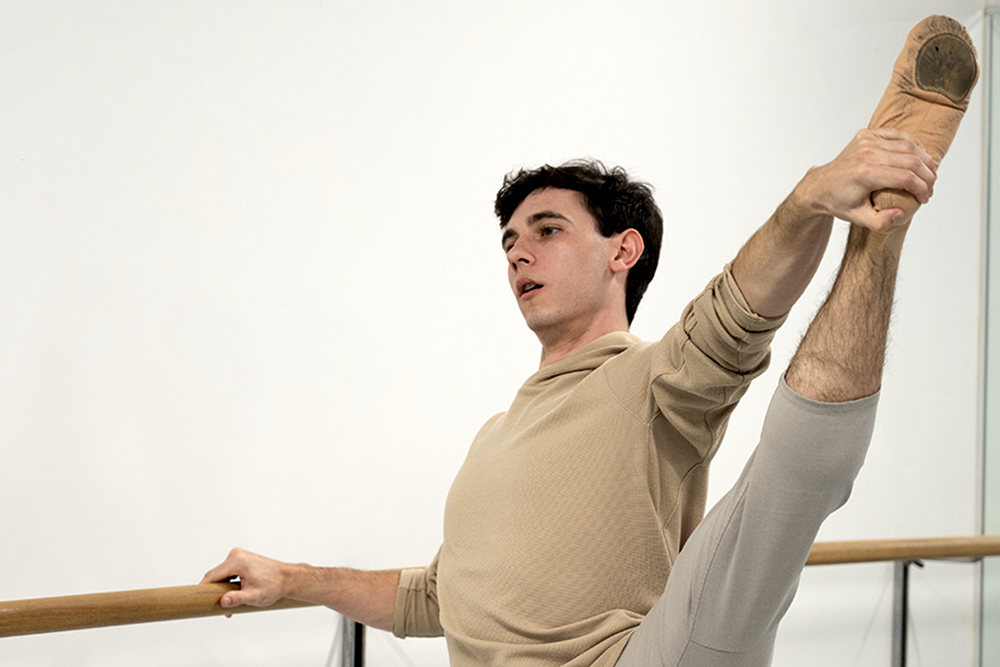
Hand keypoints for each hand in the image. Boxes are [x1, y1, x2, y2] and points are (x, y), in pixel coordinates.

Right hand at [201, 547, 291, 609]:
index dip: (202, 589)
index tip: (196, 600)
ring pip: (221, 574)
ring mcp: (238, 555)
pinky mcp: (241, 558)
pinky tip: (234, 594)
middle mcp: (236, 554)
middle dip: (215, 591)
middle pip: (215, 575)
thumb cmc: (274, 586)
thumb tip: (223, 601)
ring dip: (222, 588)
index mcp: (237, 561)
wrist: (287, 578)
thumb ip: (237, 599)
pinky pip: (227, 571)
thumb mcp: (255, 596)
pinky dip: (228, 583)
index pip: (211, 576)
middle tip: (219, 608)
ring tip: (231, 602)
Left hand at [794, 128, 936, 232]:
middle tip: (930, 188)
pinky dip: (913, 144)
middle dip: (927, 175)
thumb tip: (901, 213)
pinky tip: (920, 156)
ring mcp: (866, 141)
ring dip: (925, 159)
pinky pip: (898, 134)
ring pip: (908, 145)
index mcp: (865, 174)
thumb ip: (881, 222)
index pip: (906, 177)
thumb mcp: (858, 219)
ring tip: (929, 175)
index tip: (925, 199)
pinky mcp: (867, 135)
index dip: (922, 188)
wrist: (820, 186)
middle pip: (911, 160)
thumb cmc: (839, 202)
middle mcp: (866, 154)